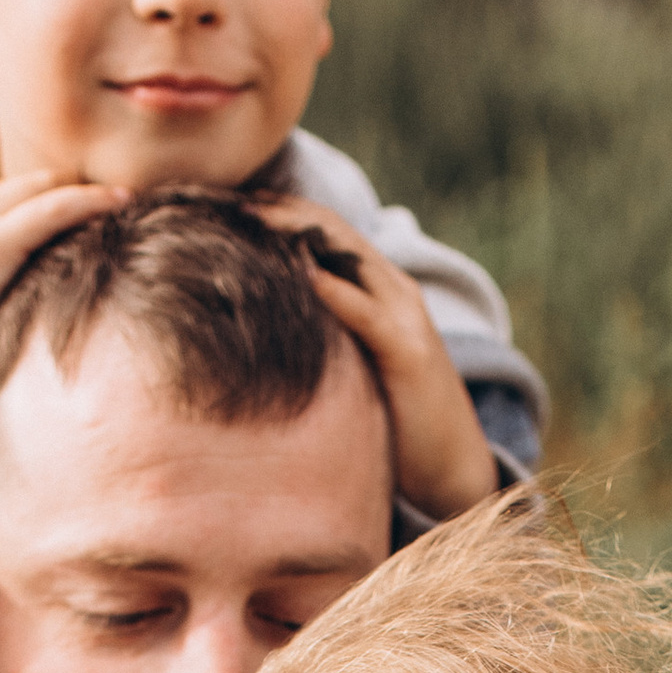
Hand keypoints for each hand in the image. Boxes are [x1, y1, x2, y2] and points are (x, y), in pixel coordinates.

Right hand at [0, 172, 118, 538]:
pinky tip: (125, 204)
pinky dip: (95, 201)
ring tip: (129, 205)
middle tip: (114, 207)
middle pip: (23, 183)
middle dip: (65, 193)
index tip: (66, 221)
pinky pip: (59, 206)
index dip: (30, 207)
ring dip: (87, 195)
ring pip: (45, 187)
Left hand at [249, 197, 500, 519]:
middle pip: (329, 227)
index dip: (274, 212)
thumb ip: (316, 339)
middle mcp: (392, 290)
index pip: (321, 231)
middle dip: (276, 209)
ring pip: (346, 251)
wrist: (450, 471)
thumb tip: (253, 334)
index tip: (221, 207)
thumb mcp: (346, 370)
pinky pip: (363, 308)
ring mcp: (403, 315)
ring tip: (247, 218)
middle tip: (222, 201)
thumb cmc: (393, 428)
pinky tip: (294, 273)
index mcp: (375, 291)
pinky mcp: (408, 350)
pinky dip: (328, 287)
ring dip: (295, 229)